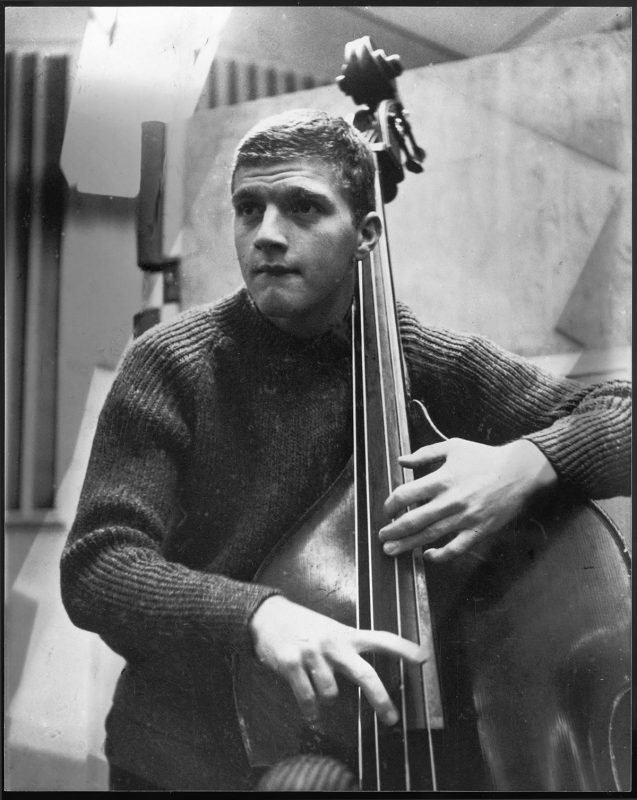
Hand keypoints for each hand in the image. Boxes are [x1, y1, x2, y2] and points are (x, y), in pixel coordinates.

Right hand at [249, 595, 427, 724]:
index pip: (381, 638)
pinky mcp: (292, 663)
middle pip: (364, 674)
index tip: (423, 657)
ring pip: (331, 693)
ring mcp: (313, 653)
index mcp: (346, 635)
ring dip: (325, 699)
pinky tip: (310, 711)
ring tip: (316, 688)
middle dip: (380, 699)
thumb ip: (348, 649)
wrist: (267, 615)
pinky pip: (307, 698)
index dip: (403, 648)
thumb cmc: (302, 626)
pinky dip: (310, 710)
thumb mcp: (330, 630)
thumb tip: (366, 679)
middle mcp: (333, 644)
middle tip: (392, 718)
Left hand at [380, 438, 556, 562]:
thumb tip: (401, 461)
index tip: (386, 510)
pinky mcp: (479, 530)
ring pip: (430, 536)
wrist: (519, 471)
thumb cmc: (484, 458)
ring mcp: (464, 518)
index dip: (391, 504)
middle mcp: (450, 501)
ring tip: (391, 550)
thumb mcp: (453, 447)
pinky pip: (457, 548)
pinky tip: (428, 556)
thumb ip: (425, 453)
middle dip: (393, 531)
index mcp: (441, 479)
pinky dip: (441, 555)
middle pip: (413, 520)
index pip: (406, 495)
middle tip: (382, 537)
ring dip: (408, 545)